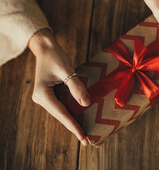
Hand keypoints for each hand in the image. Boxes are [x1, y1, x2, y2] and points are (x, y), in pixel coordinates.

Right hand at [28, 29, 90, 145]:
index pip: (61, 113)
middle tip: (87, 140)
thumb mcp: (67, 70)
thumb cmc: (56, 56)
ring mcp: (45, 97)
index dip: (73, 126)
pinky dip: (72, 111)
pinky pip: (62, 105)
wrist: (46, 47)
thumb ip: (76, 87)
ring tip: (85, 133)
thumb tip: (86, 103)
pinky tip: (80, 118)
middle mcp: (41, 98)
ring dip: (73, 121)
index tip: (83, 137)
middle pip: (61, 115)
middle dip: (74, 127)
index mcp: (42, 94)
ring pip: (61, 112)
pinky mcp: (50, 94)